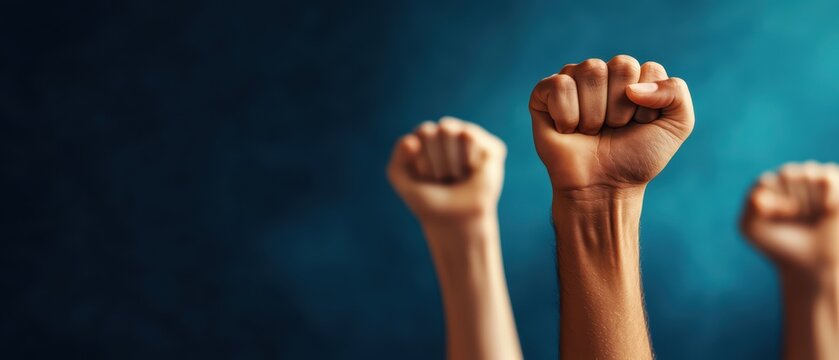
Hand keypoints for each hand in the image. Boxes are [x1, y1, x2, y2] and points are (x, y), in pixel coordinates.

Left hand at [387, 116, 505, 223]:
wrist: (454, 222)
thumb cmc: (428, 199)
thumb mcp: (401, 179)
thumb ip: (397, 157)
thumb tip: (411, 140)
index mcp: (425, 136)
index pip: (422, 133)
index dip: (422, 159)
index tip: (426, 177)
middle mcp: (448, 132)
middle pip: (434, 131)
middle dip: (435, 160)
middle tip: (441, 178)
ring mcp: (470, 138)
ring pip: (450, 130)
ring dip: (449, 161)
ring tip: (455, 176)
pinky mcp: (491, 148)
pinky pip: (470, 137)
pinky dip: (468, 159)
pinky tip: (471, 172)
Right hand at [529, 55, 693, 195]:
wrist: (603, 188)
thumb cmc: (635, 158)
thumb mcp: (676, 126)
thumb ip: (676, 93)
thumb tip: (632, 87)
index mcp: (634, 78)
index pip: (647, 70)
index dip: (646, 107)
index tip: (638, 127)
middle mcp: (603, 75)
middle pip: (620, 65)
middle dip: (621, 108)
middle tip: (612, 130)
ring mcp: (573, 81)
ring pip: (590, 71)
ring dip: (594, 114)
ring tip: (590, 132)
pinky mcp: (544, 93)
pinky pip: (560, 84)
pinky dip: (567, 115)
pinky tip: (567, 130)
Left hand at [741, 162, 838, 273]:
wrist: (811, 264)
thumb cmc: (780, 245)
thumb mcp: (753, 230)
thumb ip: (750, 210)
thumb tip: (761, 196)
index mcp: (767, 184)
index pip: (766, 181)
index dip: (774, 205)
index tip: (777, 220)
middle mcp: (790, 177)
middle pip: (788, 174)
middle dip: (794, 201)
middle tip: (797, 219)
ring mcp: (814, 178)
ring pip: (809, 174)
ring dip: (811, 202)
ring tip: (811, 216)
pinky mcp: (834, 183)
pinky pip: (828, 178)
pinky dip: (828, 197)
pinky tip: (827, 211)